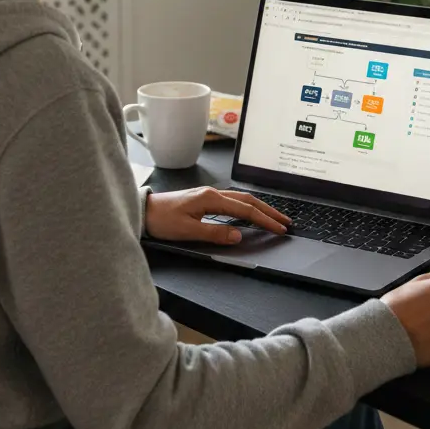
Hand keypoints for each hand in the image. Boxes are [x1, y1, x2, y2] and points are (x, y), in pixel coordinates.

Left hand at [144, 187, 291, 244]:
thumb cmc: (162, 221)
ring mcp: (208, 195)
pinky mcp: (204, 199)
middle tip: (285, 221)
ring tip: (273, 217)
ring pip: (241, 199)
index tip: (279, 229)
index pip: (245, 210)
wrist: (144, 211)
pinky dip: (247, 207)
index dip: (264, 220)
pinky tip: (249, 213)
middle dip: (268, 211)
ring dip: (259, 208)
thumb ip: (214, 233)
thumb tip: (239, 235)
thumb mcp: (188, 231)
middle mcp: (212, 193)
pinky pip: (232, 201)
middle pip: (248, 200)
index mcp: (211, 199)